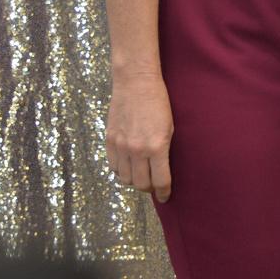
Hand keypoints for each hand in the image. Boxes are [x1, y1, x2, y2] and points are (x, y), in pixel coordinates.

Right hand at [105, 70, 173, 202]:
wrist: (136, 83)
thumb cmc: (159, 103)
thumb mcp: (170, 127)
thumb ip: (164, 150)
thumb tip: (163, 170)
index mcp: (156, 147)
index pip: (160, 181)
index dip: (164, 192)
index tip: (166, 196)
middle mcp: (136, 150)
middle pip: (141, 184)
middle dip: (149, 188)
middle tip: (154, 186)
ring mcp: (121, 146)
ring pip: (125, 178)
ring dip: (134, 181)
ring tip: (141, 176)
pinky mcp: (109, 140)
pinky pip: (113, 167)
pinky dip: (121, 171)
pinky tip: (128, 167)